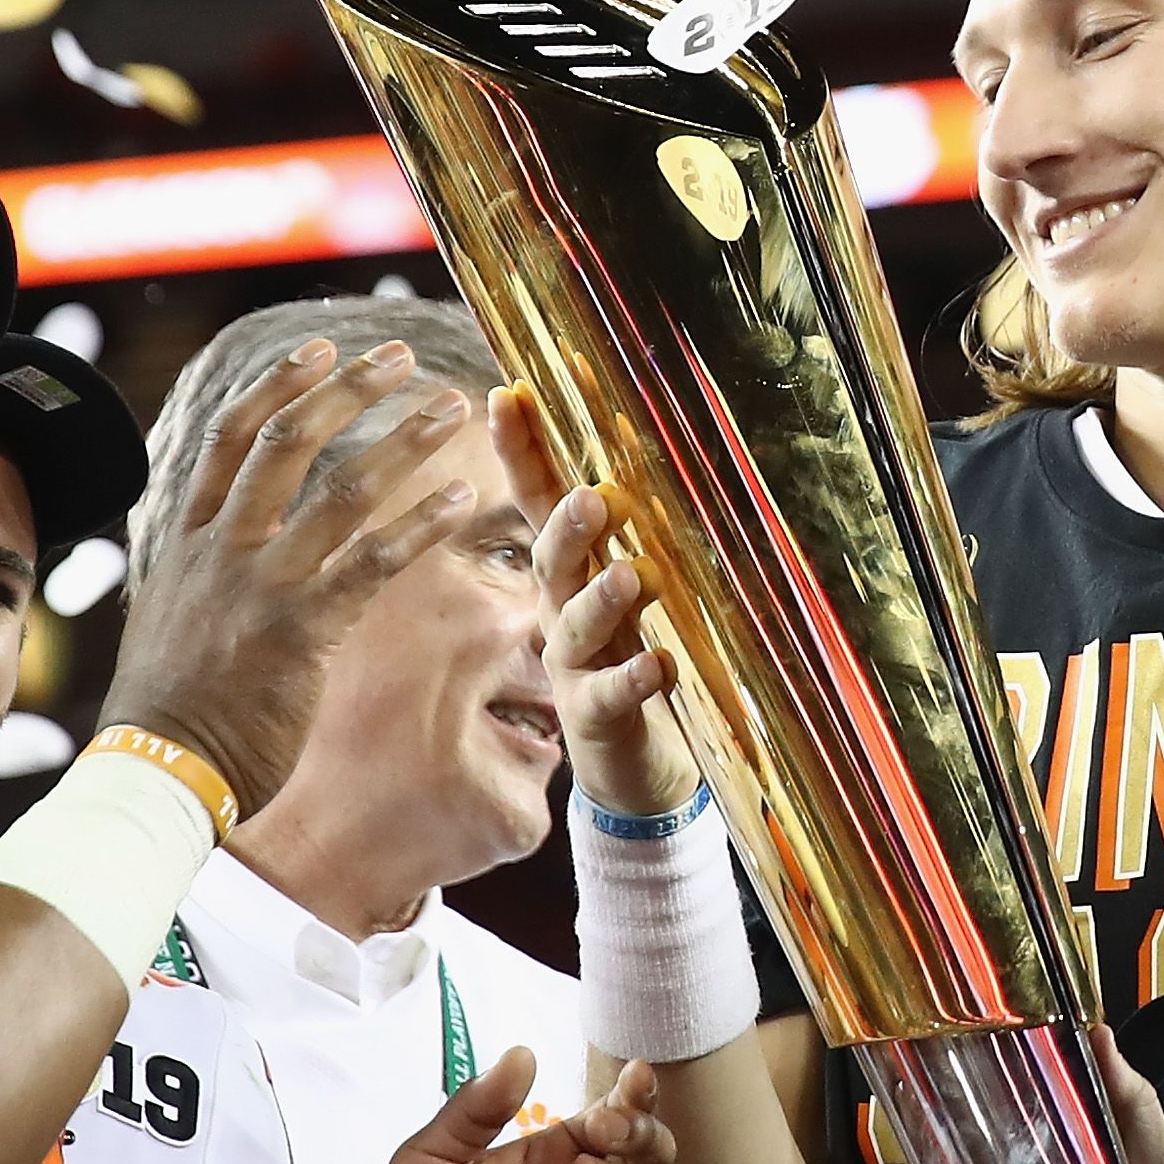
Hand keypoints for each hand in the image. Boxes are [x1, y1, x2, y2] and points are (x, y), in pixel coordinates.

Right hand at [103, 338, 475, 814]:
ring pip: (342, 488)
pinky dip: (421, 527)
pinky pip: (372, 563)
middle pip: (288, 439)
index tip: (321, 348)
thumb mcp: (172, 617)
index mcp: (188, 538)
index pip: (230, 435)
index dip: (279, 383)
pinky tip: (462, 503)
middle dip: (348, 388)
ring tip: (452, 406)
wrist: (155, 769)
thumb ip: (204, 573)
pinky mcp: (301, 632)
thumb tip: (225, 551)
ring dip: (404, 440)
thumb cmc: (168, 709)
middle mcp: (223, 547)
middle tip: (399, 356)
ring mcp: (262, 585)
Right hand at [486, 384, 699, 817]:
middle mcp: (559, 612)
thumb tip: (617, 444)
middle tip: (592, 499)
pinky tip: (658, 662)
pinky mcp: (597, 716)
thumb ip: (614, 533)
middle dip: (567, 529)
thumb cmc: (623, 659)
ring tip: (632, 576)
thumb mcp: (617, 590)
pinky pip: (612, 696)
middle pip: (554, 562)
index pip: (537, 501)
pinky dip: (634, 678)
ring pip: (576, 628)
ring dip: (601, 600)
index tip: (506, 396)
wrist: (626, 767)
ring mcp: (574, 666)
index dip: (519, 452)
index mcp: (566, 573)